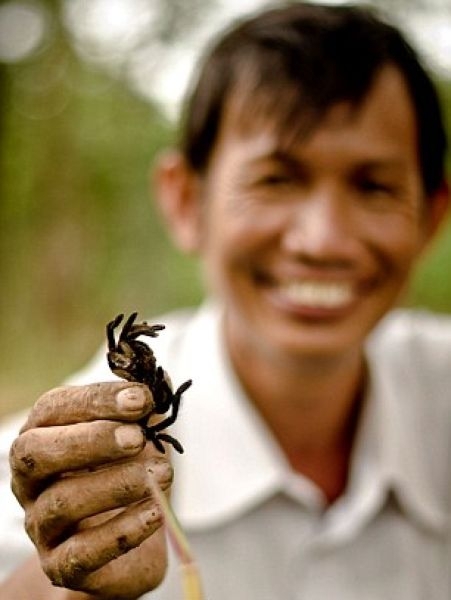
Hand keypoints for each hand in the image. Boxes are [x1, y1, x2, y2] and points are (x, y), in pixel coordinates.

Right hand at [9, 382, 171, 598]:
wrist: (126, 541)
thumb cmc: (126, 473)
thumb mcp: (137, 436)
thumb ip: (143, 409)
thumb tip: (161, 379)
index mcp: (44, 436)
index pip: (53, 408)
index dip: (96, 400)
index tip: (142, 398)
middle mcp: (31, 479)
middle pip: (37, 452)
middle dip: (91, 440)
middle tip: (138, 438)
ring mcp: (42, 525)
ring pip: (63, 502)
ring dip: (117, 483)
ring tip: (163, 473)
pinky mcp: (61, 565)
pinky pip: (83, 553)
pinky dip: (123, 531)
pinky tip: (157, 513)